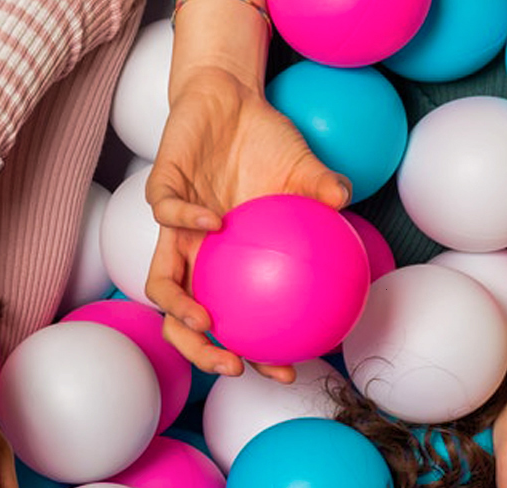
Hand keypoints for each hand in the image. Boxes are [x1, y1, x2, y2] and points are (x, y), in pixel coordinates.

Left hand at [145, 65, 350, 382]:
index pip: (233, 321)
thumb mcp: (302, 168)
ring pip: (160, 281)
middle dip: (200, 350)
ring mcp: (174, 225)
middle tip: (232, 364)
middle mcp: (194, 253)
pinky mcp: (161, 188)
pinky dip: (187, 220)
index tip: (283, 371)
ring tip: (205, 320)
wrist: (228, 97)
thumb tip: (347, 202)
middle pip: (183, 321)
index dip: (253, 352)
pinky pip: (167, 213)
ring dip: (178, 308)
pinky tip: (218, 222)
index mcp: (224, 261)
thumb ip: (322, 190)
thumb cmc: (264, 142)